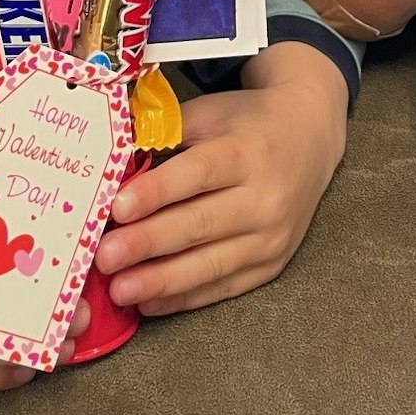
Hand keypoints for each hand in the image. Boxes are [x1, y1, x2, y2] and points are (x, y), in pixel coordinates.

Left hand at [92, 43, 346, 316]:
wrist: (311, 139)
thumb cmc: (248, 123)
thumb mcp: (211, 112)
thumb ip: (164, 132)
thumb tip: (108, 157)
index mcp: (248, 151)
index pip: (198, 174)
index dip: (157, 191)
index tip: (118, 206)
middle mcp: (266, 196)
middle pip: (201, 224)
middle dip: (149, 243)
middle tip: (105, 256)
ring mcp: (272, 236)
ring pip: (211, 264)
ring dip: (161, 280)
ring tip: (120, 289)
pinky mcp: (273, 264)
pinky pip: (223, 286)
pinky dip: (184, 297)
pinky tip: (149, 302)